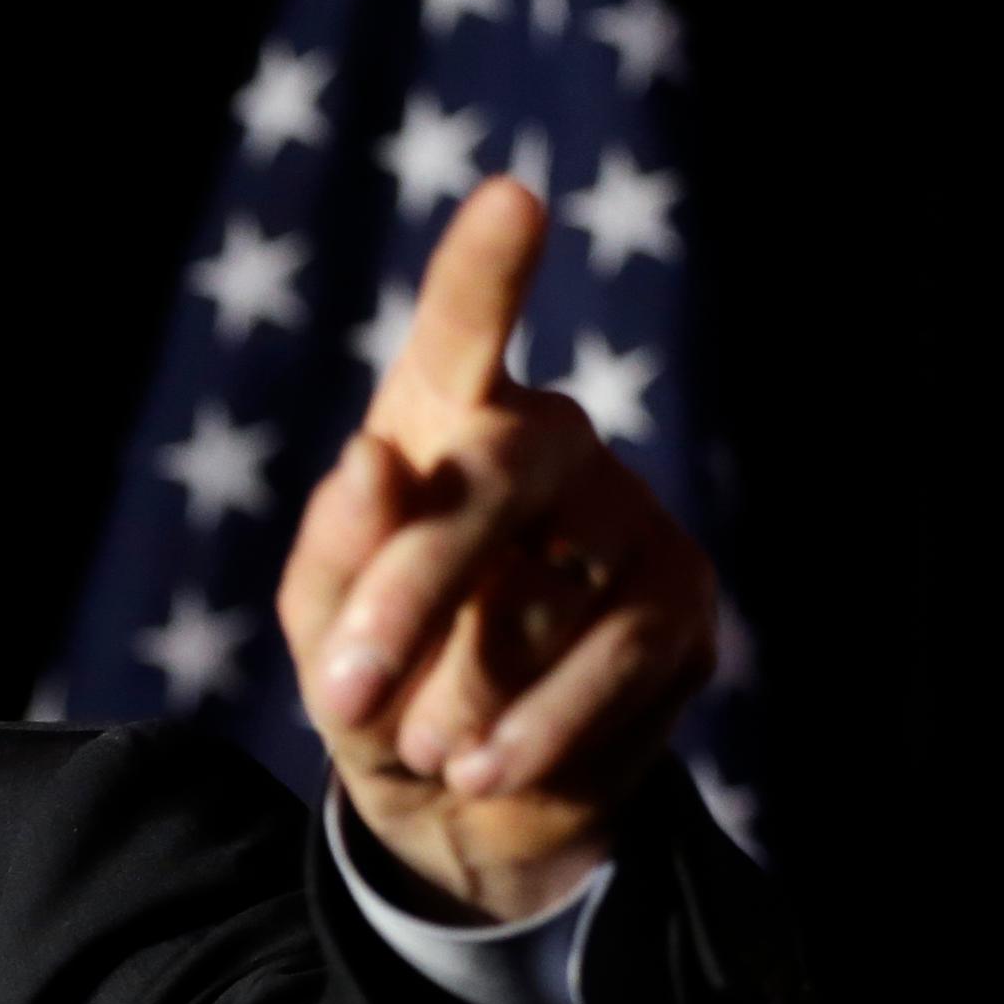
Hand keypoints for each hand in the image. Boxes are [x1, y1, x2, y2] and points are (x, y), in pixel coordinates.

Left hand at [275, 176, 716, 921]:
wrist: (455, 802)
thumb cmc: (378, 685)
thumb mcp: (321, 636)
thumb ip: (331, 560)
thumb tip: (370, 461)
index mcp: (441, 429)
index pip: (458, 338)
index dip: (486, 274)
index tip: (511, 201)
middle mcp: (548, 447)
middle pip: (497, 473)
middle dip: (410, 591)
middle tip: (342, 691)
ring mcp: (627, 517)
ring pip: (548, 591)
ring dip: (465, 690)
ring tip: (423, 749)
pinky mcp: (682, 603)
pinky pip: (617, 657)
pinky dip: (540, 726)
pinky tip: (485, 769)